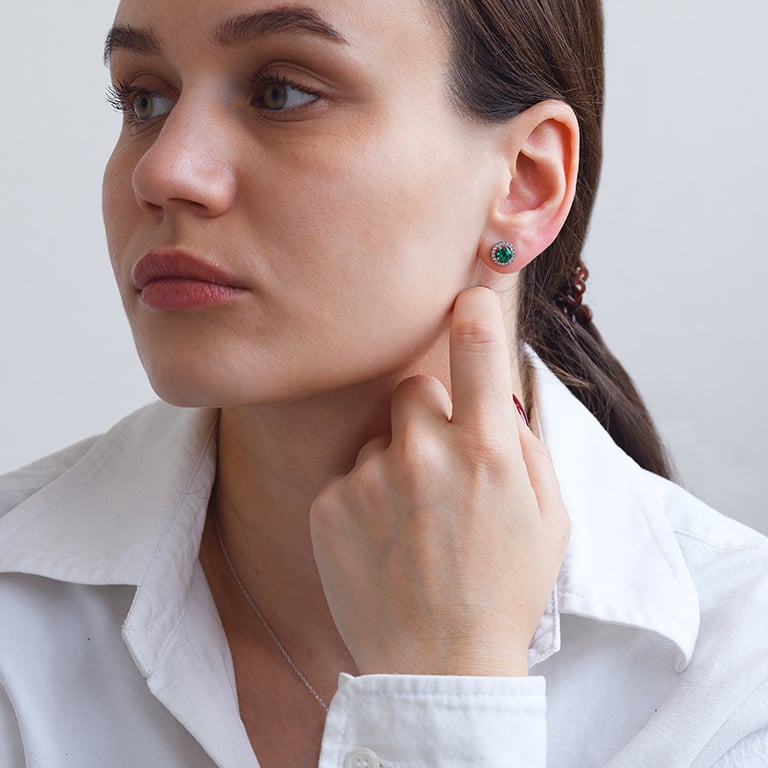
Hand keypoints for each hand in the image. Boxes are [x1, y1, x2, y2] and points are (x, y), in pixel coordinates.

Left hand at [310, 287, 569, 676]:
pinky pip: (349, 473)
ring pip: (381, 435)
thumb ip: (523, 442)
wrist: (440, 664)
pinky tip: (383, 541)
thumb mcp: (548, 515)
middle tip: (440, 464)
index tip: (465, 292)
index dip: (472, 308)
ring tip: (411, 520)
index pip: (477, 344)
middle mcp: (427, 452)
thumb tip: (499, 392)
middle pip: (414, 388)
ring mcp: (372, 477)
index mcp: (488, 449)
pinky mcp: (330, 504)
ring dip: (396, 461)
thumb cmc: (504, 589)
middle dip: (429, 414)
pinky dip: (364, 497)